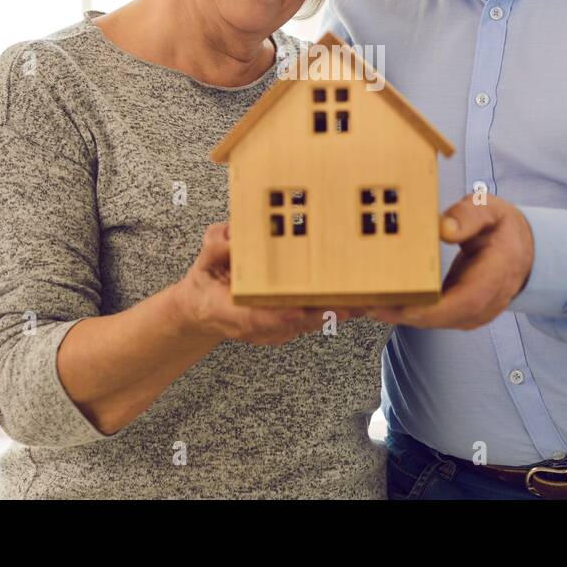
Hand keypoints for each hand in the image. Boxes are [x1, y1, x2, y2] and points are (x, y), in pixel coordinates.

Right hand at [173, 223, 362, 345]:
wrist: (202, 310)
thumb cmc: (205, 284)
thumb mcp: (202, 261)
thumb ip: (216, 247)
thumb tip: (232, 235)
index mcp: (233, 312)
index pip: (260, 317)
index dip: (283, 315)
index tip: (300, 308)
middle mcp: (258, 326)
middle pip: (295, 323)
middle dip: (324, 313)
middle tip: (351, 303)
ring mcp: (273, 330)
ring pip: (309, 324)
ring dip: (336, 313)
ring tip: (364, 300)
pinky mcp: (286, 327)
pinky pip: (312, 320)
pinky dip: (332, 310)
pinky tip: (356, 299)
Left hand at [369, 194, 533, 329]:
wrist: (520, 251)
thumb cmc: (501, 228)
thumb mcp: (491, 210)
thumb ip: (470, 215)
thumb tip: (445, 228)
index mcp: (496, 276)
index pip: (465, 301)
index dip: (430, 309)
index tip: (398, 305)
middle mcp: (484, 303)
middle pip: (440, 317)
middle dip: (400, 313)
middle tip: (364, 302)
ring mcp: (471, 314)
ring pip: (430, 321)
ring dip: (396, 314)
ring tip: (361, 301)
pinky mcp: (458, 315)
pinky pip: (429, 317)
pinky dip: (402, 311)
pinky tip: (376, 300)